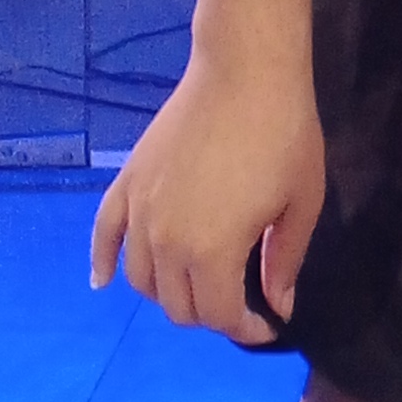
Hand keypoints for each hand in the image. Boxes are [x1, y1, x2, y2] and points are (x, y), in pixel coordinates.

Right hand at [91, 54, 324, 340]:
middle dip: (211, 314)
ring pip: (141, 279)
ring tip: (196, 287)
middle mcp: (165, 241)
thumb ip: (283, 262)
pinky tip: (102, 282)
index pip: (220, 315)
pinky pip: (104, 234)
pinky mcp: (127, 184)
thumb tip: (276, 306)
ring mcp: (139, 212)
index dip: (246, 329)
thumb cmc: (284, 136)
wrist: (244, 72)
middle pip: (178, 305)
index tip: (268, 323)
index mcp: (212, 252)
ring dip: (169, 294)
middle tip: (239, 301)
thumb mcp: (300, 205)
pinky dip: (101, 263)